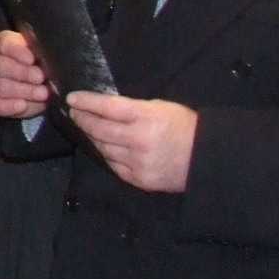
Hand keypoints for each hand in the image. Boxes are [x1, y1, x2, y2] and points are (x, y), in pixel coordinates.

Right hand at [0, 29, 51, 118]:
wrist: (34, 83)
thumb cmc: (37, 64)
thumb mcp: (39, 53)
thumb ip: (41, 52)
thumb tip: (48, 57)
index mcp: (2, 43)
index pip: (5, 44)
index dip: (18, 51)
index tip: (33, 59)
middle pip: (1, 66)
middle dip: (24, 73)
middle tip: (42, 78)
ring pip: (0, 86)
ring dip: (24, 91)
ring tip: (43, 94)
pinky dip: (8, 106)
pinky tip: (22, 105)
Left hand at [65, 92, 197, 192]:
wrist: (206, 158)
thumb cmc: (184, 126)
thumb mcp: (160, 107)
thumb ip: (132, 108)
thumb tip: (103, 107)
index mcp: (146, 117)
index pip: (108, 108)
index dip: (87, 102)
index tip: (72, 98)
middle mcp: (139, 140)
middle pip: (100, 130)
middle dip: (83, 120)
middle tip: (74, 113)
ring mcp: (138, 162)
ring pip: (103, 148)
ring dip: (92, 137)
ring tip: (87, 128)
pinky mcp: (139, 179)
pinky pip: (113, 165)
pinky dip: (106, 154)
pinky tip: (102, 146)